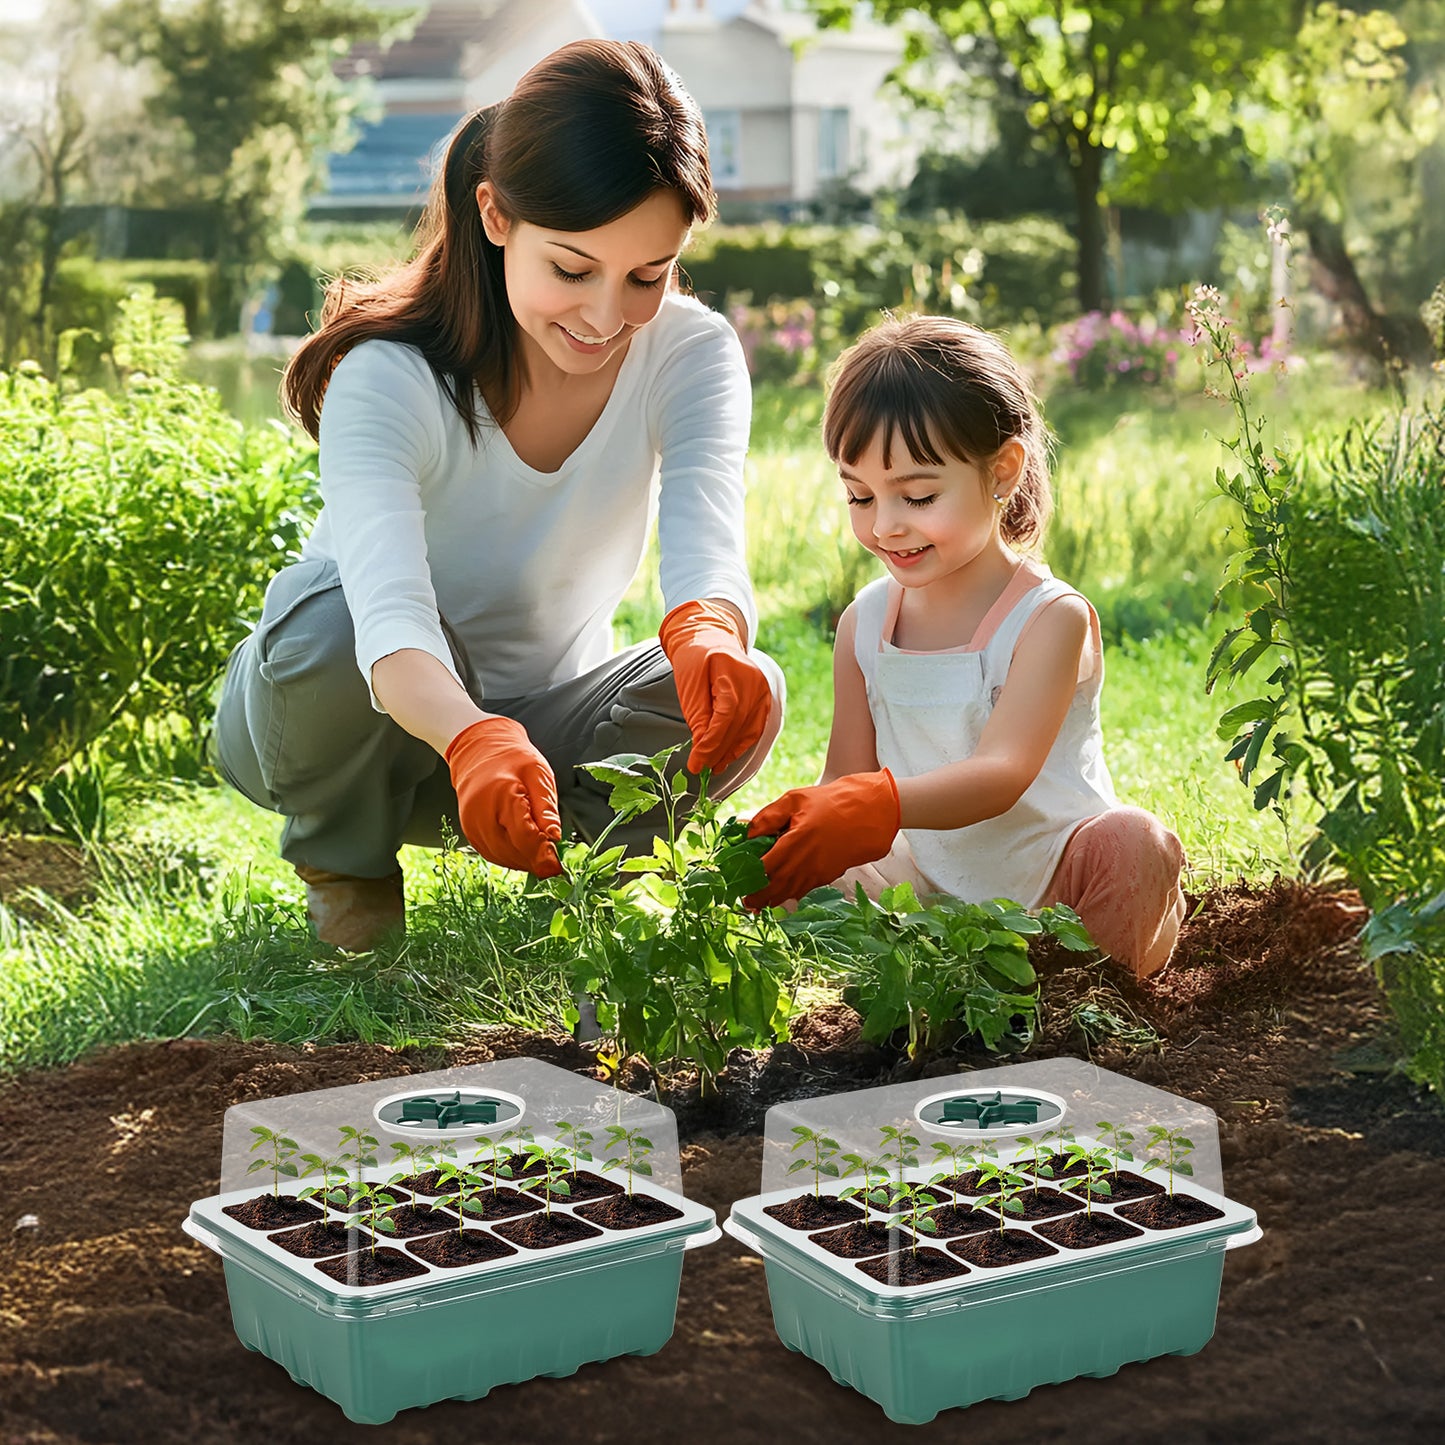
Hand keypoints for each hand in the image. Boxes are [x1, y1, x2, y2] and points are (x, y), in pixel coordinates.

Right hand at [444, 717, 561, 876]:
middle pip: (511, 851)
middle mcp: (481, 813)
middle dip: (534, 861)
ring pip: (500, 857)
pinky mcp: (470, 831)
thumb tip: (554, 836)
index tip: (557, 864)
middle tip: (553, 864)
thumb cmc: (512, 759)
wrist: (480, 750)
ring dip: (523, 862)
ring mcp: (472, 824)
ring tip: (541, 857)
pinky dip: (509, 858)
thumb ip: (546, 807)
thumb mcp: (538, 774)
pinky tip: (524, 854)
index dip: (542, 854)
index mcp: (502, 795)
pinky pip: (491, 854)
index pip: (523, 836)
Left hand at [659, 599, 771, 773]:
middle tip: (700, 769)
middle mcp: (756, 684)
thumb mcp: (689, 684)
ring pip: (749, 731)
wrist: (712, 638)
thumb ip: (698, 716)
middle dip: (718, 752)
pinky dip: (741, 744)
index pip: (726, 717)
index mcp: (734, 673)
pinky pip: (755, 728)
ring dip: (730, 753)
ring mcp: (763, 692)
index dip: (711, 744)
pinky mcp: (764, 700)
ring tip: (712, 768)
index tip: (695, 764)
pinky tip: (726, 756)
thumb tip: (702, 749)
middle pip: (738, 726)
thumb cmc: (696, 658)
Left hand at [743, 769, 899, 910]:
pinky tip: (781, 893)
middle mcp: (806, 862)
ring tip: (758, 903)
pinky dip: (790, 894)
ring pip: (789, 893)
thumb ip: (768, 816)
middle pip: (775, 887)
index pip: (764, 867)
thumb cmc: (831, 802)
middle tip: (745, 902)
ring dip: (772, 899)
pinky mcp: (828, 876)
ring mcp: (818, 872)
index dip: (748, 878)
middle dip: (758, 897)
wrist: (870, 813)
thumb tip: (748, 832)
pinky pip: (804, 890)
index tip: (737, 882)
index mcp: (795, 841)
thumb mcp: (795, 799)